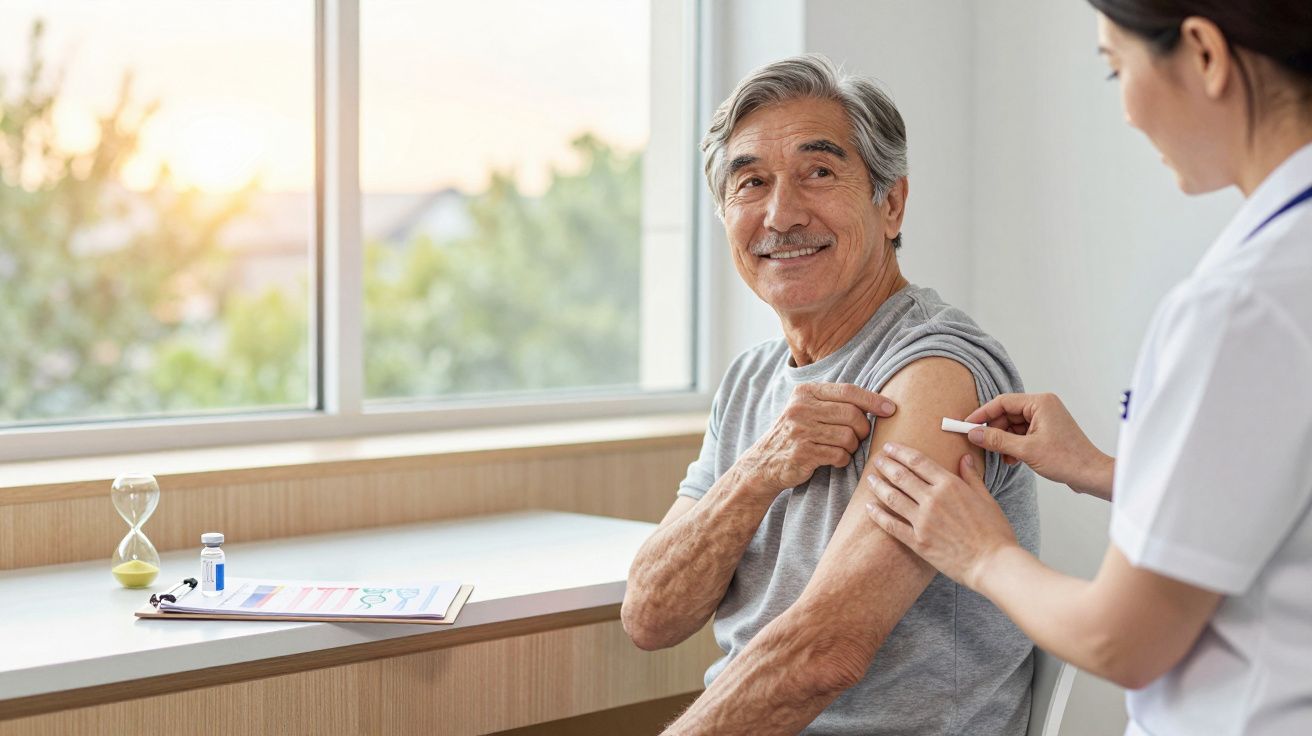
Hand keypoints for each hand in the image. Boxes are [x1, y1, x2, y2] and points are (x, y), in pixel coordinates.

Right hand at [739, 382, 896, 494]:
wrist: (764, 463)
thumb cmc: (795, 435)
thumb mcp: (807, 409)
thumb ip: (833, 402)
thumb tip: (878, 402)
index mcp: (805, 392)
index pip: (848, 391)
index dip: (873, 400)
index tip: (890, 409)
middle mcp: (801, 408)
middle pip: (852, 414)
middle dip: (862, 429)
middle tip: (858, 437)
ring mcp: (800, 430)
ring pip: (848, 436)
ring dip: (852, 447)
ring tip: (843, 449)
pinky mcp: (802, 452)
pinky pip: (839, 455)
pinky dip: (843, 459)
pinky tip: (834, 459)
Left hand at [863, 442, 1016, 589]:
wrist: (993, 564)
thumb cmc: (995, 532)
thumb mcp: (987, 498)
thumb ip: (972, 476)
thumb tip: (965, 457)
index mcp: (950, 484)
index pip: (918, 461)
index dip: (900, 452)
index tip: (890, 447)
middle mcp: (933, 499)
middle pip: (901, 476)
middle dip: (886, 464)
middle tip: (877, 459)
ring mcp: (923, 521)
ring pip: (892, 497)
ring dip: (878, 485)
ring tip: (870, 478)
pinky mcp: (917, 541)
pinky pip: (891, 525)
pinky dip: (877, 514)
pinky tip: (869, 507)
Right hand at [963, 392, 1113, 498]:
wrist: (1090, 474)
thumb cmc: (1067, 459)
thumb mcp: (1025, 450)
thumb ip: (996, 440)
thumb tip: (973, 434)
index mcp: (1040, 403)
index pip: (1002, 402)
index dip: (982, 414)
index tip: (967, 425)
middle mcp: (1043, 406)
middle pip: (1007, 414)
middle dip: (994, 431)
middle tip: (982, 444)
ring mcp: (1045, 419)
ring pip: (1013, 426)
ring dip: (1004, 441)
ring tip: (1003, 457)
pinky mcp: (1046, 431)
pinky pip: (1022, 433)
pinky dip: (1014, 445)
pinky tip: (1012, 459)